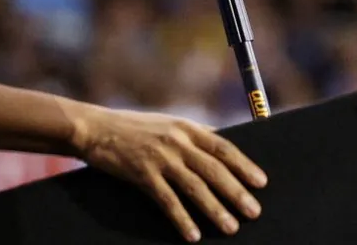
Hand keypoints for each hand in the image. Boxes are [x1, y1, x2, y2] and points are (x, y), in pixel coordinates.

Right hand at [71, 106, 266, 241]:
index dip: (244, 166)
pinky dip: (182, 219)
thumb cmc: (133, 126)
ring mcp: (161, 158)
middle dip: (237, 192)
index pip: (223, 147)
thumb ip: (192, 135)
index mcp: (186, 127)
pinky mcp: (143, 174)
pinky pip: (167, 201)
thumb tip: (220, 145)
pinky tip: (193, 235)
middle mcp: (177, 141)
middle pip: (214, 170)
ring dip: (215, 209)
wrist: (96, 127)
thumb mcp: (167, 123)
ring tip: (231, 227)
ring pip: (195, 188)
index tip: (261, 182)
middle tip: (254, 212)